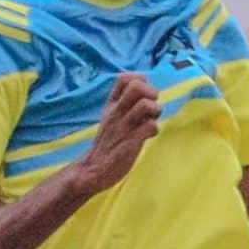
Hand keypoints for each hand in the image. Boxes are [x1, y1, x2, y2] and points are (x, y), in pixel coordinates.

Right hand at [74, 74, 162, 197]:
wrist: (93, 170)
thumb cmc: (107, 144)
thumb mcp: (109, 119)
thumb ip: (123, 105)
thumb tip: (146, 95)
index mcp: (111, 105)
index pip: (124, 78)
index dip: (139, 80)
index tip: (144, 94)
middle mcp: (116, 112)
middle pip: (137, 86)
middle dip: (151, 92)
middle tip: (151, 108)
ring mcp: (123, 126)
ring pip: (145, 105)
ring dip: (156, 111)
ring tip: (152, 121)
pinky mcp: (131, 142)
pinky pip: (150, 127)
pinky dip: (154, 129)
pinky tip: (149, 135)